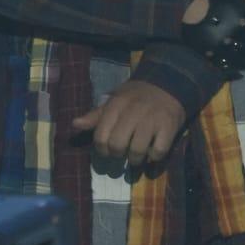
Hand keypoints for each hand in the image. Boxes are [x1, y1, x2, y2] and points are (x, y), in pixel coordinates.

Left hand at [72, 80, 186, 169]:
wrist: (168, 84)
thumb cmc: (137, 96)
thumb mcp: (114, 100)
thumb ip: (96, 115)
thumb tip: (75, 124)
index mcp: (117, 105)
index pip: (101, 137)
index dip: (102, 149)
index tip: (107, 150)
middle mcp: (133, 112)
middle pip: (117, 146)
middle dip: (117, 154)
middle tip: (122, 152)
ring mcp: (152, 120)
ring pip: (137, 152)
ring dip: (135, 159)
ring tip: (137, 155)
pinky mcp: (169, 127)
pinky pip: (158, 152)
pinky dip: (154, 157)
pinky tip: (152, 150)